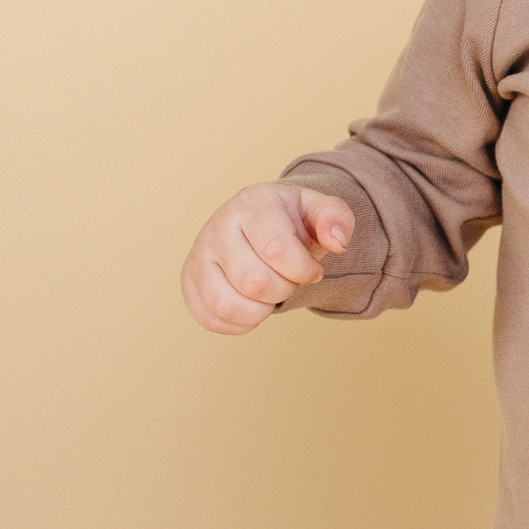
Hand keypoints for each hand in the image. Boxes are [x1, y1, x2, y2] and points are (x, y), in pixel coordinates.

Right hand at [180, 184, 353, 333]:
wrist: (259, 223)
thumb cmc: (290, 222)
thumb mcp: (318, 210)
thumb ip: (336, 218)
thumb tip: (338, 242)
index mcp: (252, 205)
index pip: (276, 249)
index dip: (303, 270)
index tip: (313, 271)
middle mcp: (217, 227)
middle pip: (254, 281)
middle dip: (284, 290)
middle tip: (289, 280)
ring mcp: (198, 256)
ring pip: (227, 305)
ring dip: (260, 310)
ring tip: (270, 295)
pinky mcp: (189, 283)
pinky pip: (212, 319)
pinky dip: (240, 323)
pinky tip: (253, 305)